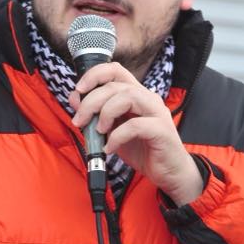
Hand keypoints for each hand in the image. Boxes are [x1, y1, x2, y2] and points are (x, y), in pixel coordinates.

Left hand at [70, 62, 202, 204]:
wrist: (167, 173)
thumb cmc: (141, 149)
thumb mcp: (111, 130)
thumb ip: (95, 115)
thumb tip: (75, 99)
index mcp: (135, 94)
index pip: (115, 70)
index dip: (94, 75)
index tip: (78, 90)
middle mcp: (147, 98)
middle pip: (115, 85)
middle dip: (90, 102)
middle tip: (79, 121)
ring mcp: (156, 112)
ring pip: (127, 97)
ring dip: (105, 113)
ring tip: (99, 132)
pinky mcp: (161, 130)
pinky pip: (135, 125)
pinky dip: (117, 136)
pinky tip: (109, 148)